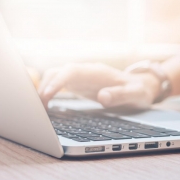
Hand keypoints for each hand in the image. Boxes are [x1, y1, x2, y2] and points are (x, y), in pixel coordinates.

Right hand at [38, 63, 160, 108]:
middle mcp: (87, 72)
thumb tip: (102, 96)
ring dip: (44, 89)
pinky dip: (49, 93)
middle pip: (58, 72)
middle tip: (38, 108)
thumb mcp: (135, 94)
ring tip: (39, 109)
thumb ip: (120, 95)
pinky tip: (46, 106)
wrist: (142, 86)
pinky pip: (59, 85)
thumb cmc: (139, 90)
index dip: (58, 81)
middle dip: (45, 86)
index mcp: (98, 72)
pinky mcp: (80, 85)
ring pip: (56, 77)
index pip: (72, 71)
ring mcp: (82, 78)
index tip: (47, 95)